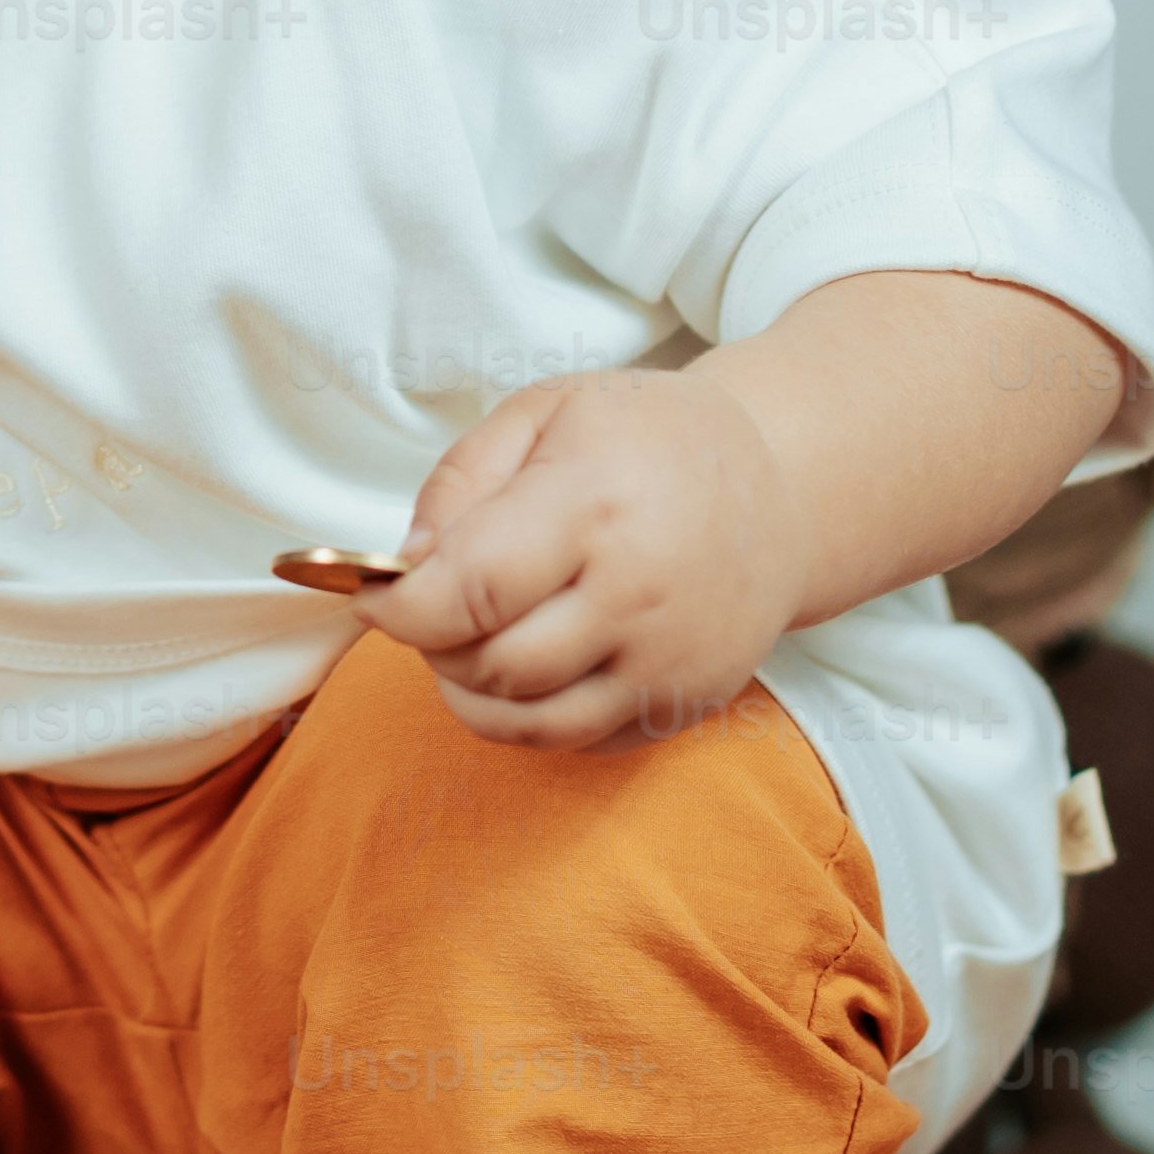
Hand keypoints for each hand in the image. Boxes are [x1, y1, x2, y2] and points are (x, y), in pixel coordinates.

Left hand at [353, 363, 807, 746]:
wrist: (781, 490)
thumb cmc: (648, 440)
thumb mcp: (548, 411)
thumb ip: (461, 481)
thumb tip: (405, 564)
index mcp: (597, 506)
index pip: (471, 591)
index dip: (399, 608)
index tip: (372, 596)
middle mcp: (639, 596)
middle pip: (492, 666)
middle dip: (434, 646)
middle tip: (431, 608)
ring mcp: (669, 663)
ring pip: (529, 724)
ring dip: (473, 692)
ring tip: (473, 638)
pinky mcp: (685, 706)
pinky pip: (576, 743)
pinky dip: (529, 717)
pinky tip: (532, 662)